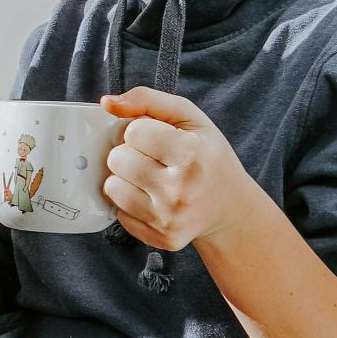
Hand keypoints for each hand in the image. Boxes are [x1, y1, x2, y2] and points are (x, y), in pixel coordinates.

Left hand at [101, 87, 269, 251]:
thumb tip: (106, 102)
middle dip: (128, 153)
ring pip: (112, 187)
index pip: (132, 132)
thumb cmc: (207, 155)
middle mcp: (182, 189)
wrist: (230, 208)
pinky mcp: (163, 238)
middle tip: (152, 158)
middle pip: (118, 159)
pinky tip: (152, 198)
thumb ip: (146, 99)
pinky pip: (120, 213)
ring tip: (149, 177)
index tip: (155, 137)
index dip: (138, 130)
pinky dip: (130, 203)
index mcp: (193, 154)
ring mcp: (171, 218)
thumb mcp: (188, 117)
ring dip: (124, 178)